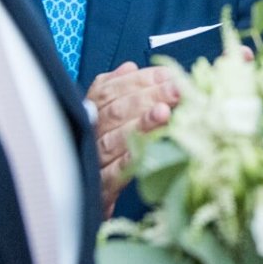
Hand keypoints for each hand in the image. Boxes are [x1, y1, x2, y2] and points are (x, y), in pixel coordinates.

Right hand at [86, 61, 179, 217]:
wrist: (87, 195)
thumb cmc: (105, 149)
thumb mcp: (108, 115)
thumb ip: (117, 88)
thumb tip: (131, 67)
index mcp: (91, 110)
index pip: (112, 89)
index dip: (141, 80)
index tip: (168, 75)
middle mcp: (89, 132)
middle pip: (116, 111)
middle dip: (148, 97)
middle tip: (175, 90)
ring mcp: (94, 160)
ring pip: (114, 138)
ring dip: (141, 124)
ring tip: (164, 112)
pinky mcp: (100, 187)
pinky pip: (114, 171)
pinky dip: (129, 158)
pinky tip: (147, 148)